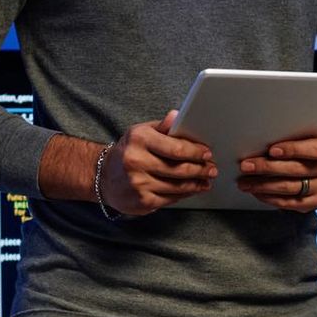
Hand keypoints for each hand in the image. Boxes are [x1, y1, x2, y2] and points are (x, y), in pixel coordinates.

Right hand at [101, 111, 216, 215]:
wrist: (104, 176)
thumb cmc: (130, 151)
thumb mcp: (142, 132)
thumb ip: (163, 126)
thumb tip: (177, 115)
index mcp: (139, 140)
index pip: (176, 148)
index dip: (196, 152)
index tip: (207, 153)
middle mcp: (136, 162)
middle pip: (180, 169)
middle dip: (201, 169)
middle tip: (212, 169)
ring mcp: (138, 183)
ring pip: (178, 186)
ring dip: (197, 183)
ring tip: (206, 180)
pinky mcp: (142, 201)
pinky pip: (171, 198)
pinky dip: (185, 194)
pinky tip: (192, 189)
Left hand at [236, 128, 316, 212]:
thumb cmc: (311, 143)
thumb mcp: (310, 132)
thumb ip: (296, 131)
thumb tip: (266, 129)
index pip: (315, 149)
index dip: (293, 150)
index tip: (271, 150)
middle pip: (298, 170)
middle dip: (267, 168)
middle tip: (246, 166)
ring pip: (291, 188)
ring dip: (264, 186)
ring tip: (245, 182)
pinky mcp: (316, 201)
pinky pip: (291, 203)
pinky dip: (271, 198)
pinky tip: (258, 192)